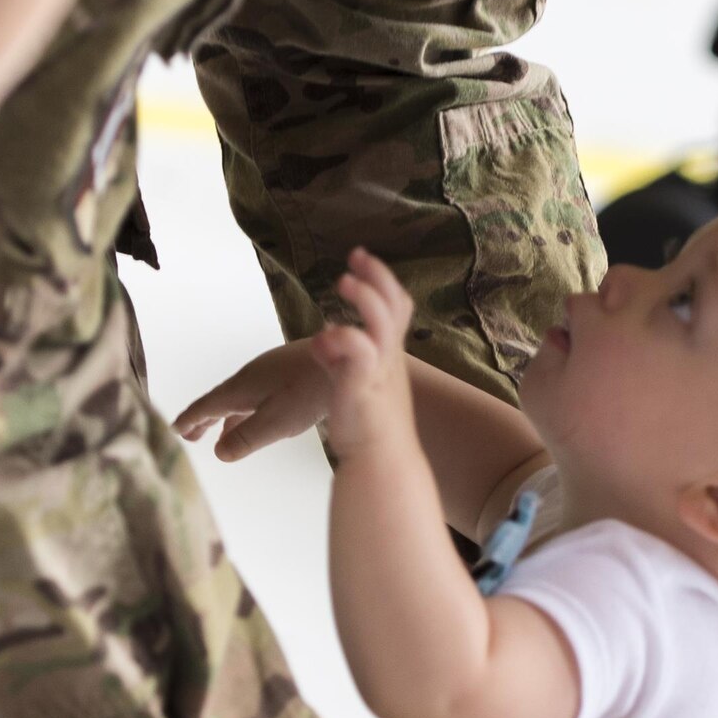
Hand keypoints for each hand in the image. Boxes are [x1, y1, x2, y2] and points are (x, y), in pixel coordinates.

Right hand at [175, 338, 327, 460]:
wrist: (350, 358)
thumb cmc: (311, 391)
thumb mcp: (275, 422)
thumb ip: (246, 438)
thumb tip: (219, 452)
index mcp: (242, 388)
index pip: (206, 406)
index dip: (190, 419)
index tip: (174, 429)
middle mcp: (252, 376)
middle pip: (220, 400)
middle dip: (204, 419)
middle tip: (190, 434)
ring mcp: (271, 371)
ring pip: (241, 397)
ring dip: (227, 415)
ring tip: (221, 432)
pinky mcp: (290, 372)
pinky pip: (258, 393)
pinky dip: (248, 408)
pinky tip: (259, 416)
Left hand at [312, 247, 415, 457]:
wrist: (383, 461)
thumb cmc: (369, 426)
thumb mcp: (357, 381)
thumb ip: (341, 357)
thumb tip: (325, 337)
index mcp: (388, 354)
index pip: (394, 306)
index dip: (380, 279)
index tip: (360, 259)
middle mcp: (389, 358)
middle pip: (394, 305)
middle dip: (377, 276)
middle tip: (356, 256)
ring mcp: (379, 371)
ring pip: (381, 323)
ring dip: (364, 298)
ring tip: (344, 282)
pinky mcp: (363, 387)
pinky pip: (359, 353)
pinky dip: (343, 339)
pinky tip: (322, 341)